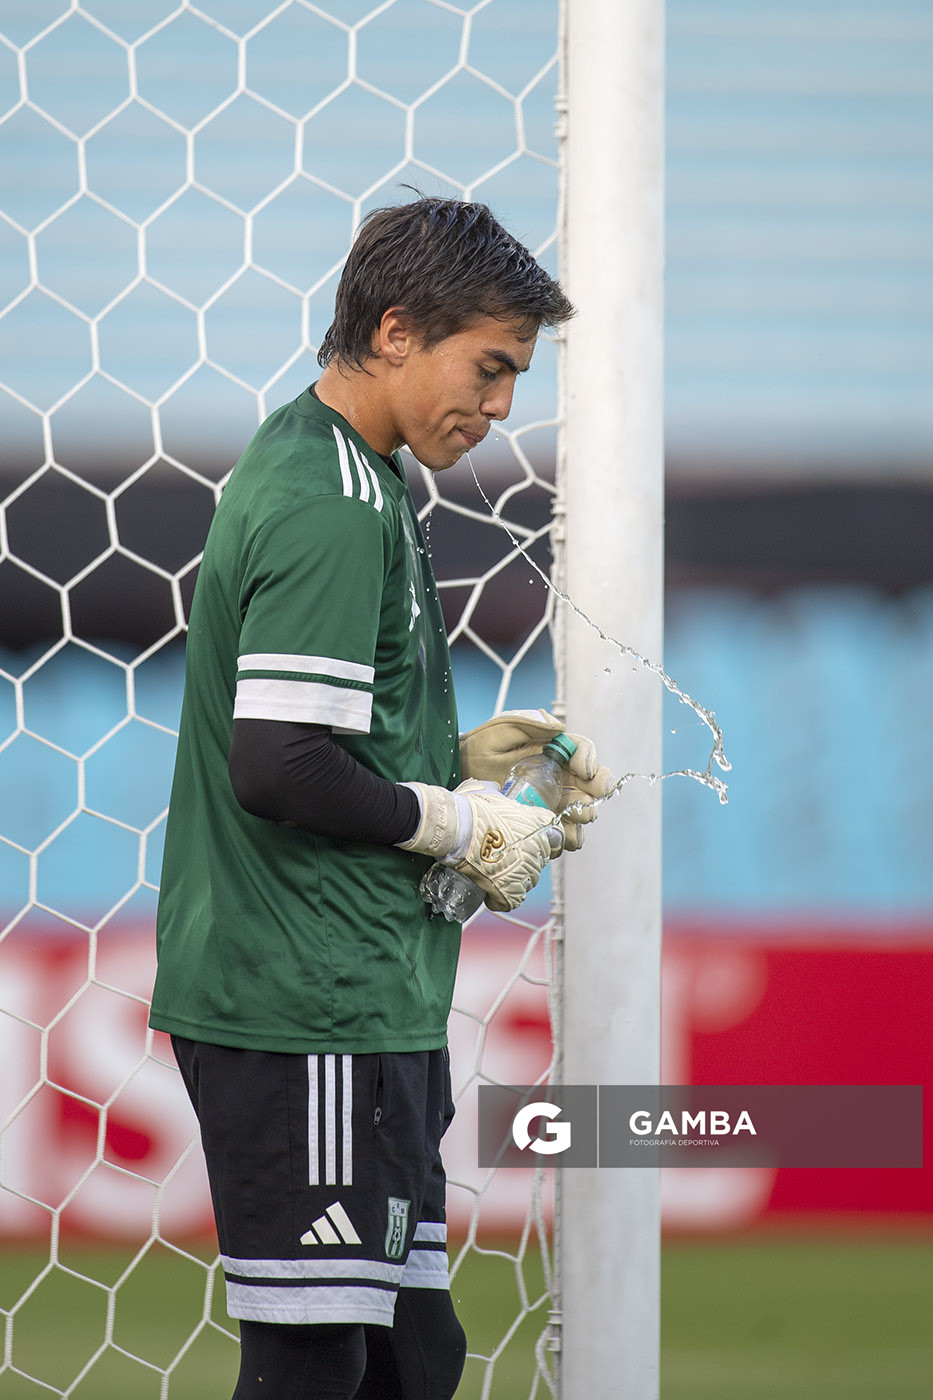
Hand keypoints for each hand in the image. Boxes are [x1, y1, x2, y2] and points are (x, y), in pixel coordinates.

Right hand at [397, 779, 555, 912]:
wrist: (457, 827)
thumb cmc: (471, 807)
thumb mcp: (487, 791)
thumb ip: (497, 794)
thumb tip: (495, 790)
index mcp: (537, 821)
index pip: (556, 835)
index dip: (546, 841)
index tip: (533, 843)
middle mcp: (537, 847)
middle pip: (540, 860)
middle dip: (525, 860)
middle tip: (505, 857)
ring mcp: (525, 870)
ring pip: (528, 881)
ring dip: (515, 880)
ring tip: (496, 875)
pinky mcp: (509, 889)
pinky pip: (511, 900)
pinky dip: (500, 900)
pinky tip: (489, 895)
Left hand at [459, 709, 613, 849]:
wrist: (458, 773)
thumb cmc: (480, 747)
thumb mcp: (501, 729)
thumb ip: (528, 723)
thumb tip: (559, 728)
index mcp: (553, 750)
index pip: (581, 751)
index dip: (589, 760)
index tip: (585, 770)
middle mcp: (558, 775)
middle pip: (590, 785)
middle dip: (595, 793)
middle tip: (587, 801)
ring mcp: (550, 800)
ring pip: (579, 812)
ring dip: (581, 819)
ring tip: (571, 820)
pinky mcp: (539, 820)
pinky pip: (559, 833)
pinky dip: (563, 839)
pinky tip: (555, 837)